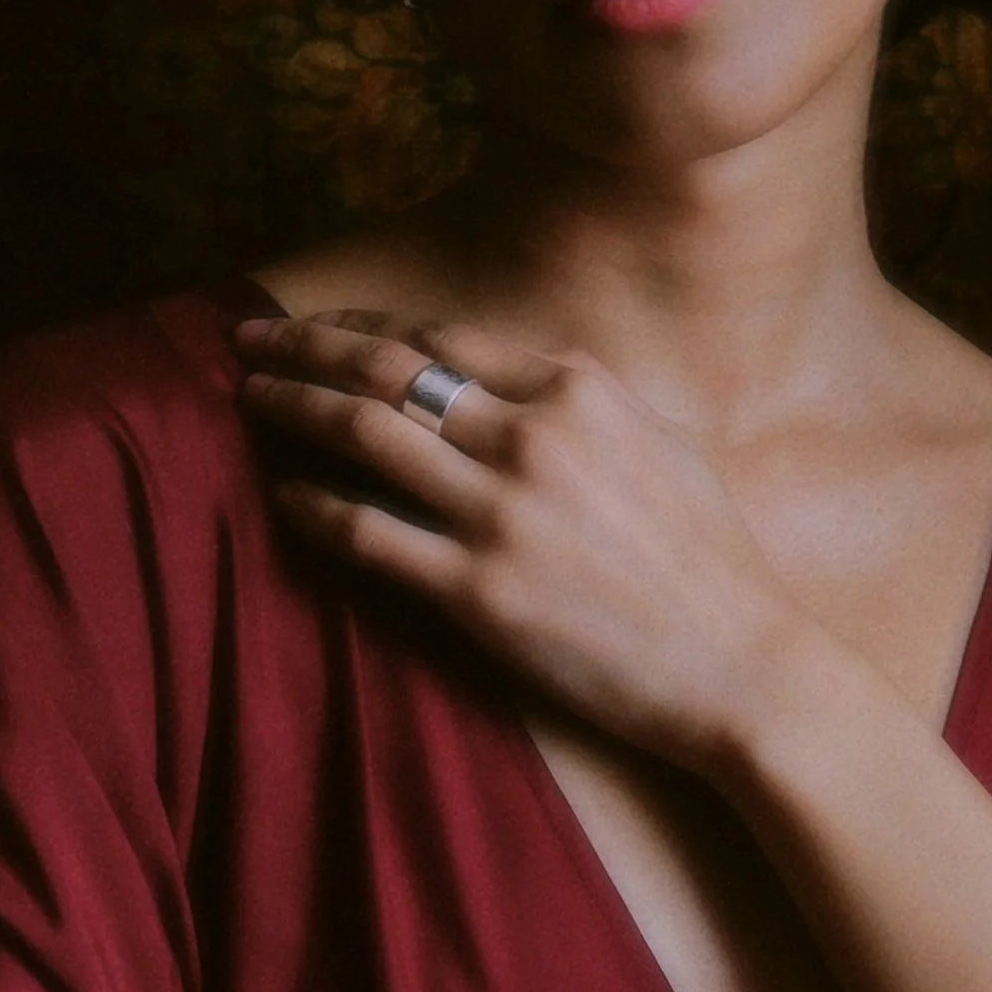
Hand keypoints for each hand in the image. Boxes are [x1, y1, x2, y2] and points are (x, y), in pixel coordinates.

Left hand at [236, 309, 806, 765]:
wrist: (742, 665)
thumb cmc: (714, 565)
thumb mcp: (663, 448)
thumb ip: (585, 409)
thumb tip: (520, 389)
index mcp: (579, 390)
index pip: (443, 338)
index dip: (366, 326)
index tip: (322, 327)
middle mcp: (532, 436)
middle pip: (387, 370)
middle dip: (306, 346)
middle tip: (249, 341)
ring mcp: (501, 513)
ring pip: (364, 436)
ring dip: (293, 409)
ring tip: (250, 399)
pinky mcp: (478, 592)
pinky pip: (367, 535)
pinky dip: (314, 510)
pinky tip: (283, 499)